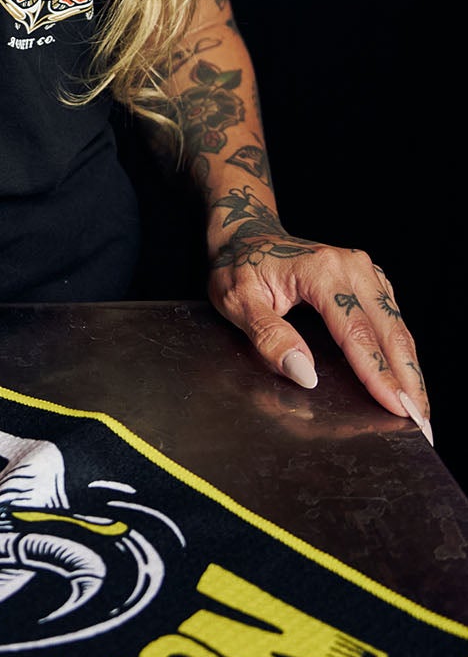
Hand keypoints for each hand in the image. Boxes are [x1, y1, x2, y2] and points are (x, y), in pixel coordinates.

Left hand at [206, 188, 430, 441]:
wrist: (245, 235)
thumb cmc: (238, 267)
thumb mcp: (236, 301)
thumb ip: (268, 336)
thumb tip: (305, 373)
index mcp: (322, 270)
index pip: (356, 331)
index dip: (378, 373)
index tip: (396, 407)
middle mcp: (352, 267)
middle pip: (389, 330)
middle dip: (407, 379)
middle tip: (421, 421)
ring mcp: (365, 272)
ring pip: (398, 327)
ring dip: (410, 369)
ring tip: (420, 408)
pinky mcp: (369, 282)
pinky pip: (392, 320)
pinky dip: (401, 351)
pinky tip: (406, 378)